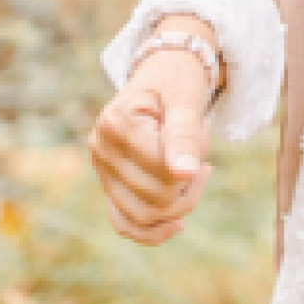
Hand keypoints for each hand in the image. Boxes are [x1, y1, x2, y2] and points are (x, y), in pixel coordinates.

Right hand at [89, 19, 219, 245]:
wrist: (164, 73)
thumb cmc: (177, 82)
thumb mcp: (186, 100)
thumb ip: (184, 135)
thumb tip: (186, 174)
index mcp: (116, 122)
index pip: (161, 169)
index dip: (191, 159)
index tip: (202, 128)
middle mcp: (100, 148)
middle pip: (153, 197)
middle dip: (189, 180)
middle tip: (200, 145)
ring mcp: (101, 169)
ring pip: (143, 216)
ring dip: (180, 201)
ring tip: (193, 169)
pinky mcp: (109, 184)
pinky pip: (124, 223)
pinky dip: (153, 230)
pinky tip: (178, 224)